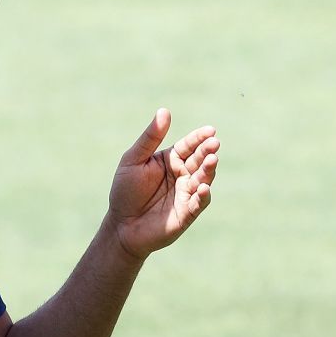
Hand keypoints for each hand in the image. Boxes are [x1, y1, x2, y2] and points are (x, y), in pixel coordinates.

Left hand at [108, 109, 218, 260]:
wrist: (121, 225)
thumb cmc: (125, 191)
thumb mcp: (133, 160)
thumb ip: (150, 138)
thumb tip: (165, 111)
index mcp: (171, 160)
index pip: (189, 146)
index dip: (199, 138)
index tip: (210, 130)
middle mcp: (182, 175)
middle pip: (199, 160)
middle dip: (207, 151)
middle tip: (214, 143)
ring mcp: (187, 194)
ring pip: (203, 179)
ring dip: (209, 170)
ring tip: (212, 160)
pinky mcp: (188, 212)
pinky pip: (199, 202)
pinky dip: (203, 195)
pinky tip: (203, 187)